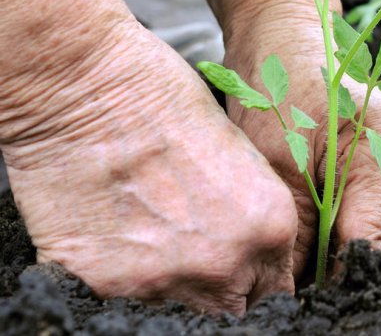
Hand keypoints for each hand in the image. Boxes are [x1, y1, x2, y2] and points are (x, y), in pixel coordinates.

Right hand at [2, 18, 299, 314]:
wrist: (88, 86)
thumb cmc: (166, 99)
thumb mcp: (241, 154)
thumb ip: (253, 215)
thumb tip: (252, 253)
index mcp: (270, 226)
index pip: (276, 291)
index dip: (256, 282)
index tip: (242, 276)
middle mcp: (225, 263)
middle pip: (232, 310)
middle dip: (220, 290)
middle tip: (195, 255)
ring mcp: (164, 280)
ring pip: (179, 311)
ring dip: (170, 284)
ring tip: (150, 235)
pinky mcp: (105, 284)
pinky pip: (121, 301)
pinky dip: (120, 277)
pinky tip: (114, 233)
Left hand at [223, 5, 380, 280]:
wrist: (287, 40)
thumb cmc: (278, 89)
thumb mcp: (276, 166)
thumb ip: (297, 236)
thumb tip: (295, 295)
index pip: (375, 249)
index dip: (337, 284)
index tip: (301, 301)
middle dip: (345, 275)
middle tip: (298, 287)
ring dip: (350, 259)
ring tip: (305, 264)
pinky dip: (353, 237)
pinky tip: (320, 238)